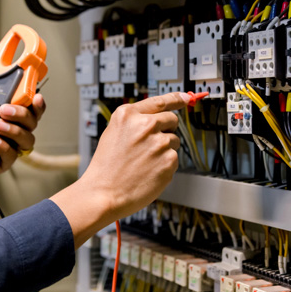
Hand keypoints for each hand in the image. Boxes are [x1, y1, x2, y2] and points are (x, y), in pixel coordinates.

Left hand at [0, 55, 45, 185]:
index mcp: (11, 114)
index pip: (32, 107)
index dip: (38, 102)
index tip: (35, 96)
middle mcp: (15, 130)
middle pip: (32, 122)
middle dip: (21, 114)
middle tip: (4, 110)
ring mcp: (11, 146)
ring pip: (27, 139)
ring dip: (13, 130)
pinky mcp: (4, 161)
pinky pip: (12, 155)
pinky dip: (3, 146)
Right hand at [50, 92, 190, 247]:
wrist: (104, 193)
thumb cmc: (106, 167)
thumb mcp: (113, 133)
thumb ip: (134, 122)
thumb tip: (156, 118)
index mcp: (128, 115)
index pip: (159, 101)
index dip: (176, 99)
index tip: (186, 98)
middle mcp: (145, 125)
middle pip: (171, 119)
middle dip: (166, 130)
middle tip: (151, 145)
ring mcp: (159, 142)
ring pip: (174, 141)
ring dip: (164, 149)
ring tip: (144, 162)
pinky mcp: (169, 160)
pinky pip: (174, 158)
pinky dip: (165, 165)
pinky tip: (149, 171)